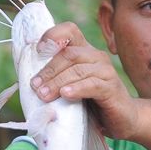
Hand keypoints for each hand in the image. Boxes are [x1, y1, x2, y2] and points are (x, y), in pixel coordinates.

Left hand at [29, 22, 136, 139]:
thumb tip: (29, 83)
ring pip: (78, 69)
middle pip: (69, 54)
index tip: (38, 50)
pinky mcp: (112, 88)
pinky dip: (77, 88)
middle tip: (35, 86)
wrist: (122, 119)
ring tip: (44, 95)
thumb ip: (54, 81)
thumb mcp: (69, 88)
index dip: (53, 35)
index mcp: (83, 52)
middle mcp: (95, 57)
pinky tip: (66, 94)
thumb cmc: (91, 103)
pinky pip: (92, 84)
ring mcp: (105, 71)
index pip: (69, 30)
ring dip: (57, 81)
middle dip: (49, 69)